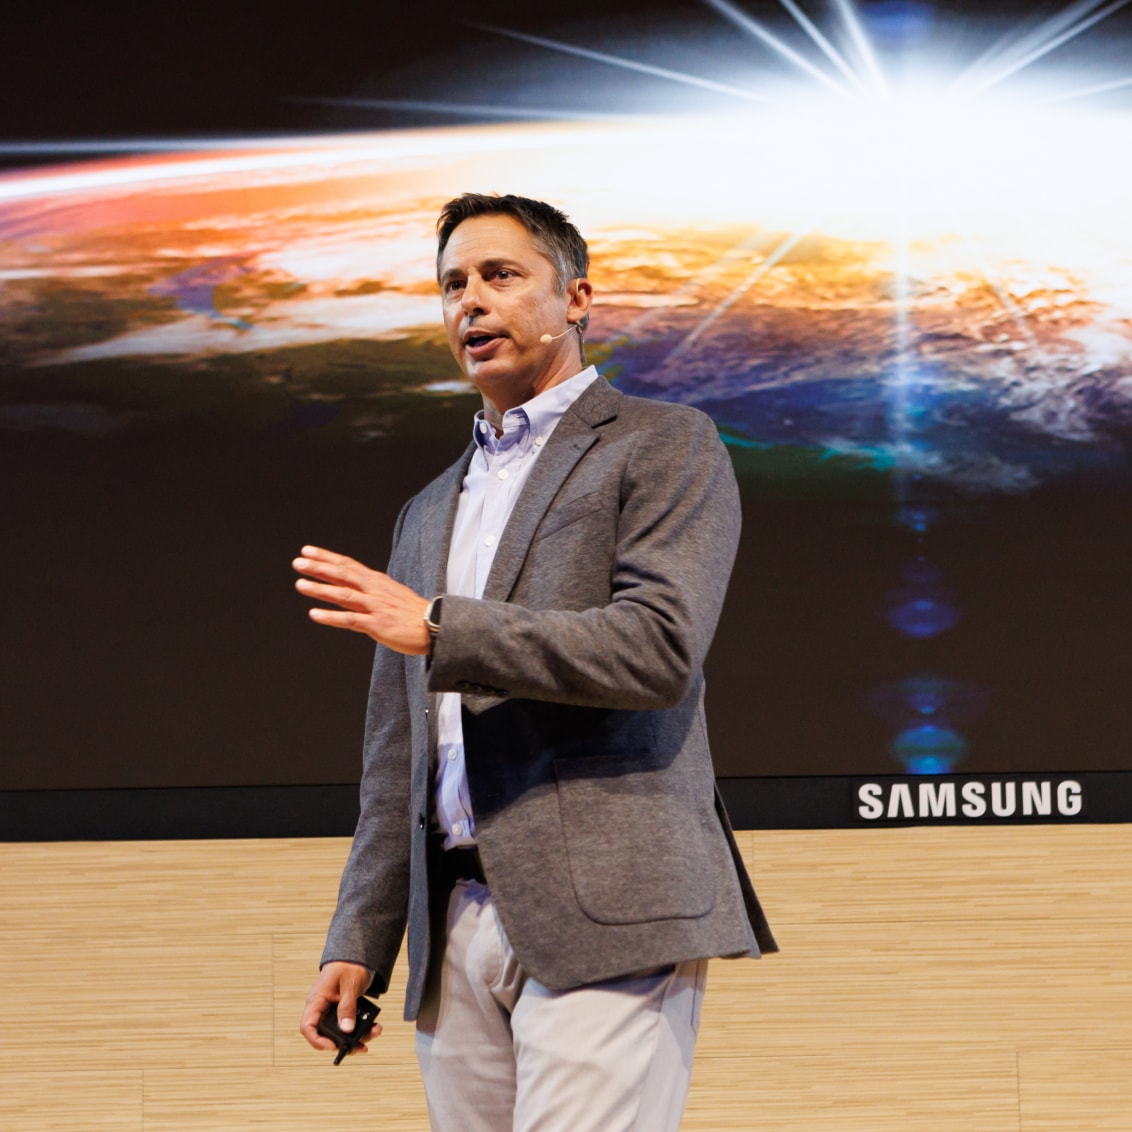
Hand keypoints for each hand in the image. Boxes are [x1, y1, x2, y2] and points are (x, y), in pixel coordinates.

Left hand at [293, 545, 429, 653]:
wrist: (436, 627)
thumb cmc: (414, 614)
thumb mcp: (393, 594)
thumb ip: (372, 590)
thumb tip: (355, 586)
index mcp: (377, 582)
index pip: (348, 565)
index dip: (327, 557)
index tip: (308, 551)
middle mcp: (374, 591)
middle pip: (343, 575)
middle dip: (319, 567)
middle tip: (298, 562)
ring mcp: (375, 607)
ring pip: (343, 595)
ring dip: (320, 589)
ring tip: (300, 584)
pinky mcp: (377, 625)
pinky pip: (350, 620)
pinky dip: (331, 616)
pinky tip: (314, 614)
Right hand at [300, 961, 379, 1054]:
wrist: (356, 957)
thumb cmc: (349, 966)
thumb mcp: (350, 985)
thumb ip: (347, 1007)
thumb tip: (346, 1029)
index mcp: (317, 1000)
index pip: (308, 1027)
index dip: (317, 1041)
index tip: (333, 1046)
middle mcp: (322, 1008)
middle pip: (326, 1034)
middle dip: (344, 1043)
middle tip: (362, 1047)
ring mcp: (332, 1010)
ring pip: (340, 1032)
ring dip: (357, 1036)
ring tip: (375, 1032)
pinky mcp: (342, 1011)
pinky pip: (349, 1024)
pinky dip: (361, 1028)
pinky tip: (374, 1027)